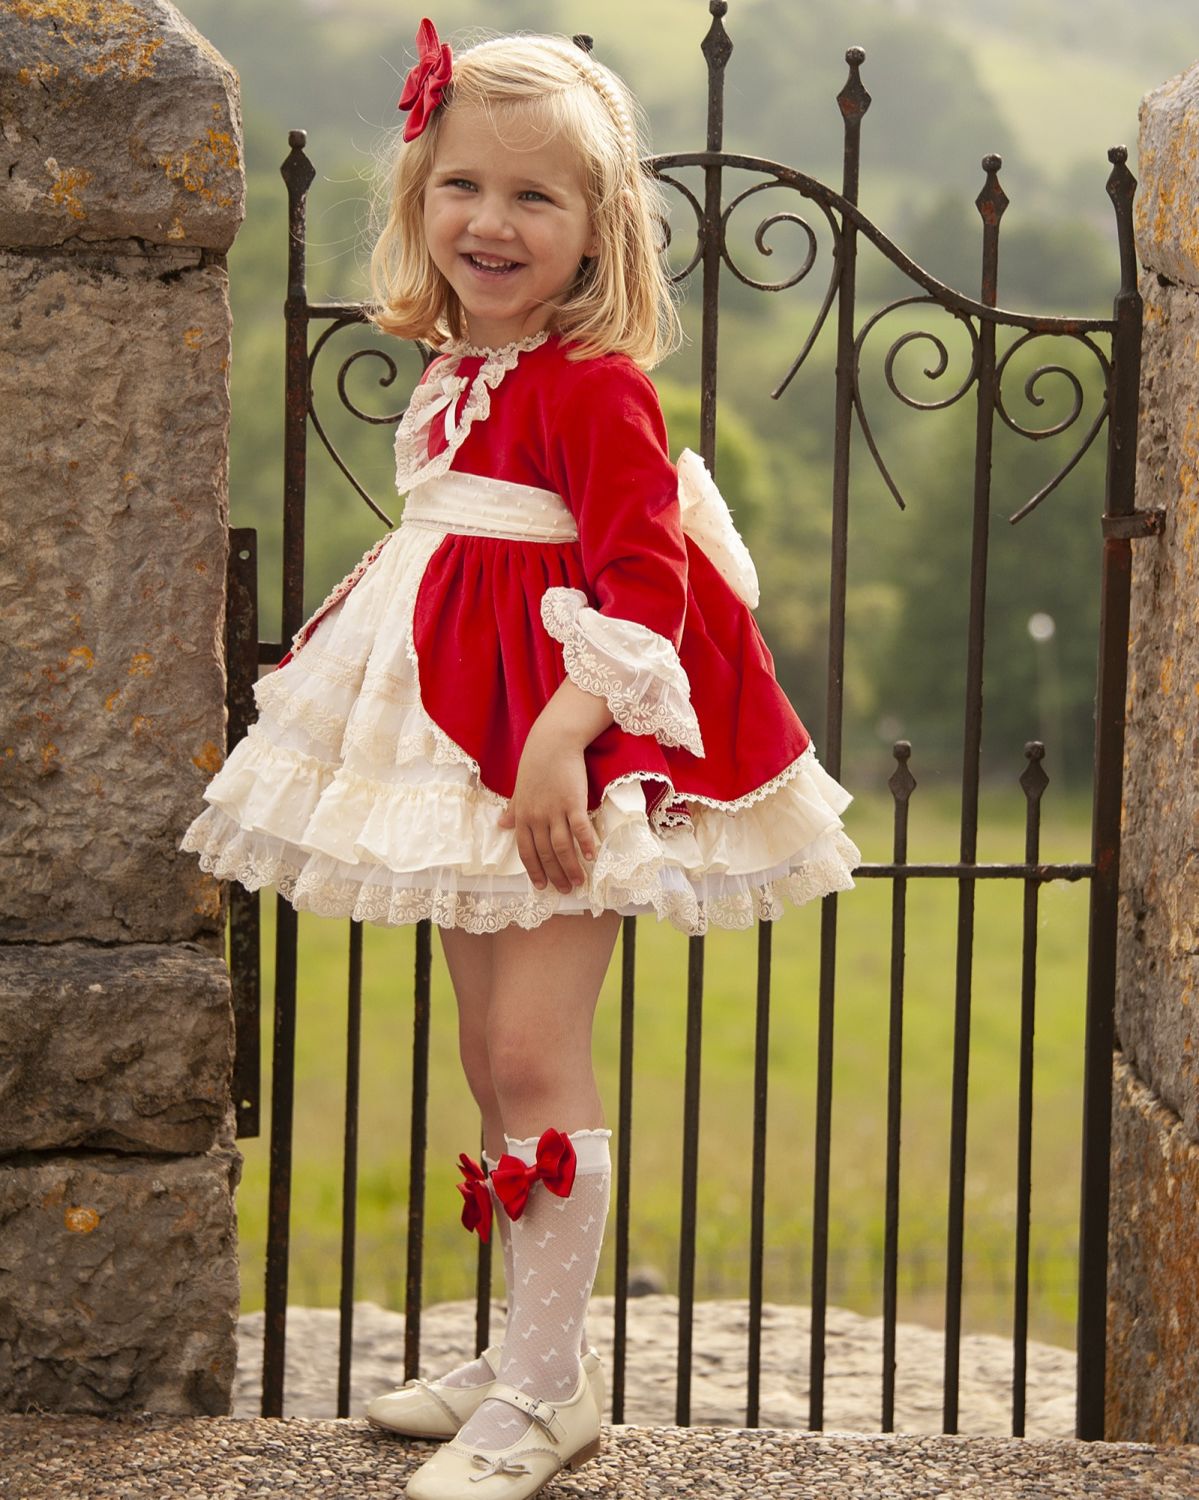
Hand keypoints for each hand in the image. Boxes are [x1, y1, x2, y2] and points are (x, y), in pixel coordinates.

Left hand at [497, 719, 598, 893]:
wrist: (552, 742)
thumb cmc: (536, 764)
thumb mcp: (519, 789)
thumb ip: (513, 810)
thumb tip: (501, 825)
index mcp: (522, 816)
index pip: (526, 851)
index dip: (534, 871)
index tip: (542, 887)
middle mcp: (537, 817)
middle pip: (545, 854)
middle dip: (555, 875)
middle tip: (566, 890)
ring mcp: (555, 810)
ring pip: (562, 847)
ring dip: (571, 867)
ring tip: (580, 881)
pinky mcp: (573, 802)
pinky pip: (579, 828)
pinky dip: (586, 844)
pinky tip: (592, 857)